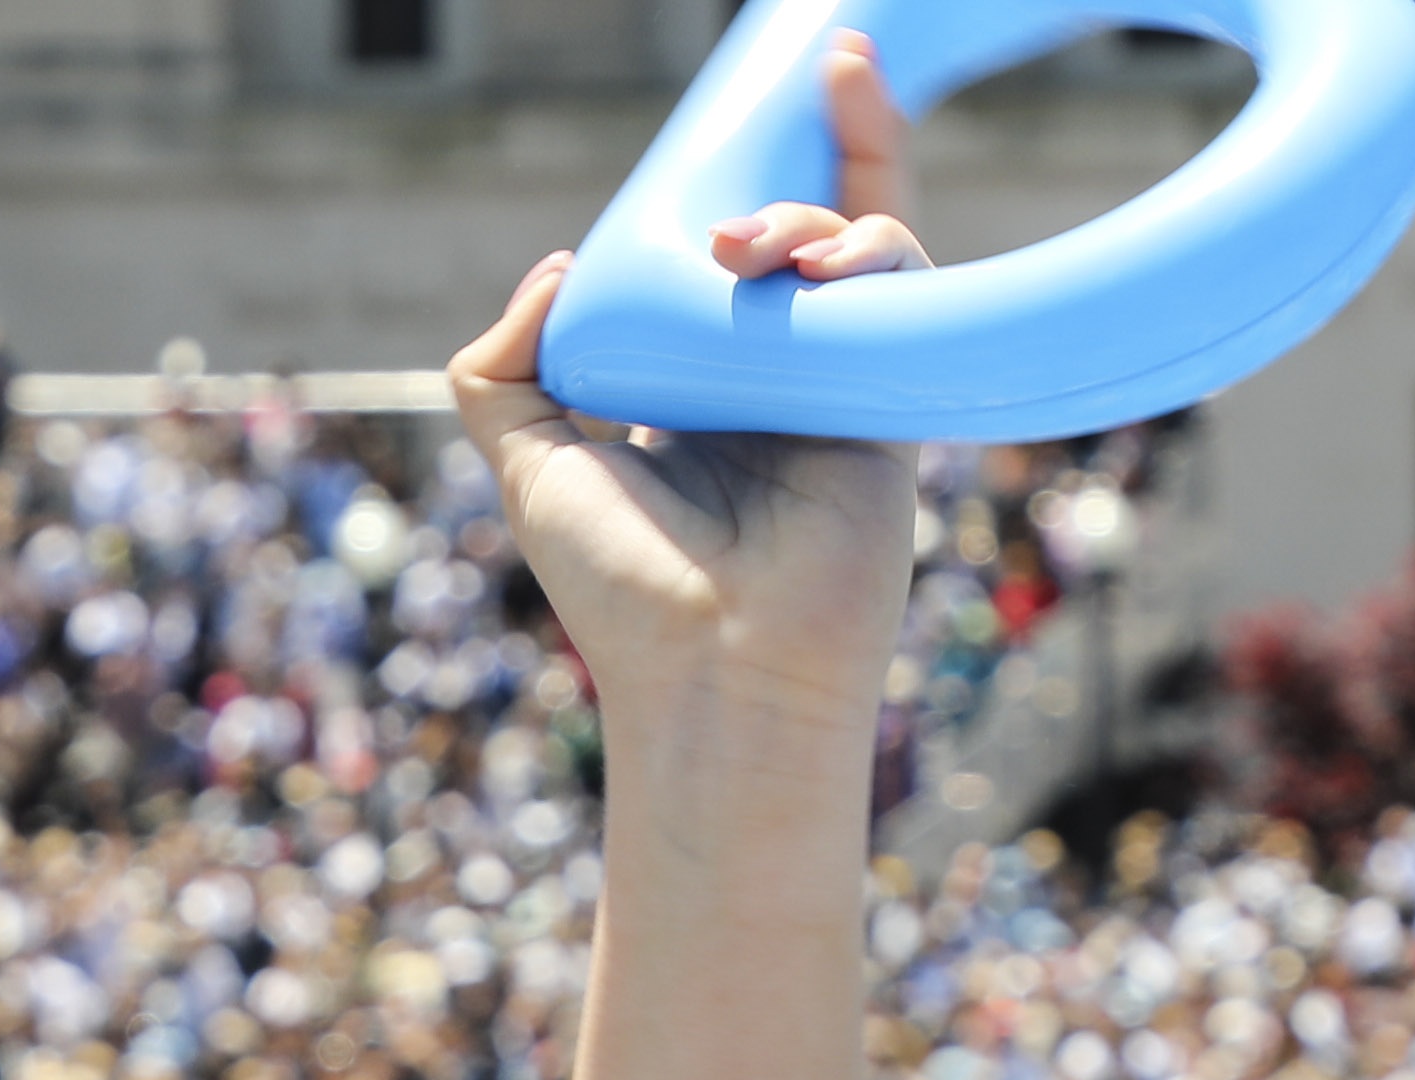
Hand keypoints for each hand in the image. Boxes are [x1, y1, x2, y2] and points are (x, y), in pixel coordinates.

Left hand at [442, 36, 926, 757]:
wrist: (714, 671)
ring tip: (756, 249)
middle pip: (815, 220)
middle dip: (828, 134)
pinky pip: (911, 294)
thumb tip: (556, 267)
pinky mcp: (897, 409)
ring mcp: (844, 386)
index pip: (731, 247)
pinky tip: (830, 260)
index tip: (751, 101)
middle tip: (819, 72)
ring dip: (822, 210)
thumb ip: (502, 366)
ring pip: (864, 247)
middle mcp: (778, 373)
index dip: (745, 171)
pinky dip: (881, 248)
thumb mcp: (528, 463)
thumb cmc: (622, 587)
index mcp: (700, 376)